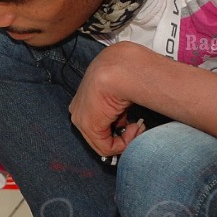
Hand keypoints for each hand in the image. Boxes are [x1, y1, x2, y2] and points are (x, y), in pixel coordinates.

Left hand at [68, 42, 149, 157]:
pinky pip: (107, 148)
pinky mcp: (89, 128)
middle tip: (137, 127)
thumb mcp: (118, 95)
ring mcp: (81, 120)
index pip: (99, 122)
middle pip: (100, 135)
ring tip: (137, 126)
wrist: (120, 69)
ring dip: (125, 139)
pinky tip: (134, 128)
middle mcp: (78, 110)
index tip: (133, 124)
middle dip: (121, 135)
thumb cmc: (122, 74)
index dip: (118, 127)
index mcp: (83, 99)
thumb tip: (126, 126)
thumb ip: (118, 112)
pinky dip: (124, 143)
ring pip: (103, 143)